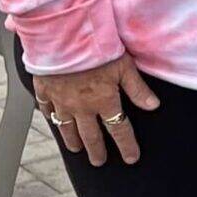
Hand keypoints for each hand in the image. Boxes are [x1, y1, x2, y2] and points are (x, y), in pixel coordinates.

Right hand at [37, 57, 160, 166]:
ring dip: (72, 140)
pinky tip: (52, 120)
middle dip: (97, 151)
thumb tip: (153, 106)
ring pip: (66, 127)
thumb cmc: (96, 47)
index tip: (131, 158)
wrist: (62, 36)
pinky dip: (50, 116)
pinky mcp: (44, 90)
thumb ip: (137, 88)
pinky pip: (46, 108)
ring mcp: (60, 100)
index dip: (127, 145)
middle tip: (99, 161)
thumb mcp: (124, 66)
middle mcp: (81, 106)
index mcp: (103, 101)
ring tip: (76, 149)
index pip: (119, 129)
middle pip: (90, 135)